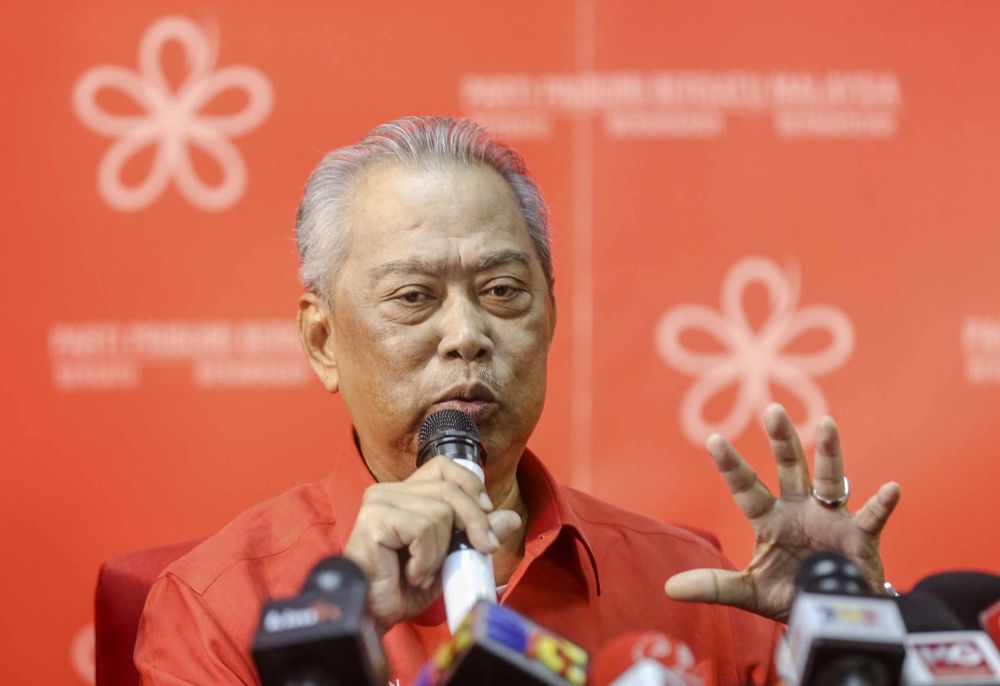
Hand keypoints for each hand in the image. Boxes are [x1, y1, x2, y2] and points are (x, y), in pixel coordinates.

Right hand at [343, 456, 521, 633]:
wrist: (374, 616)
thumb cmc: (404, 588)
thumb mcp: (450, 558)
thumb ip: (476, 535)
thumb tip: (511, 518)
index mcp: (405, 494)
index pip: (443, 466)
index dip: (470, 484)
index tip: (486, 511)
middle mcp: (389, 491)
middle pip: (449, 489)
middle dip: (474, 522)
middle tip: (482, 550)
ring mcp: (379, 502)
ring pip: (439, 512)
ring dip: (441, 552)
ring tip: (423, 572)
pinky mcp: (374, 519)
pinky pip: (422, 529)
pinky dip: (426, 558)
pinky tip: (412, 573)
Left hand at [664, 403, 900, 621]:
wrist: (832, 614)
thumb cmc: (790, 593)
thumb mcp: (749, 591)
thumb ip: (714, 586)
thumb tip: (670, 588)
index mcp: (769, 519)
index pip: (746, 488)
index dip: (731, 466)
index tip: (713, 439)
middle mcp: (799, 509)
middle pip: (789, 468)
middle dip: (781, 440)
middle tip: (772, 409)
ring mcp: (831, 519)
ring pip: (830, 479)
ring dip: (829, 453)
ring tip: (827, 426)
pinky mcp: (860, 537)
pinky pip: (873, 516)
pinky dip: (882, 503)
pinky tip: (890, 488)